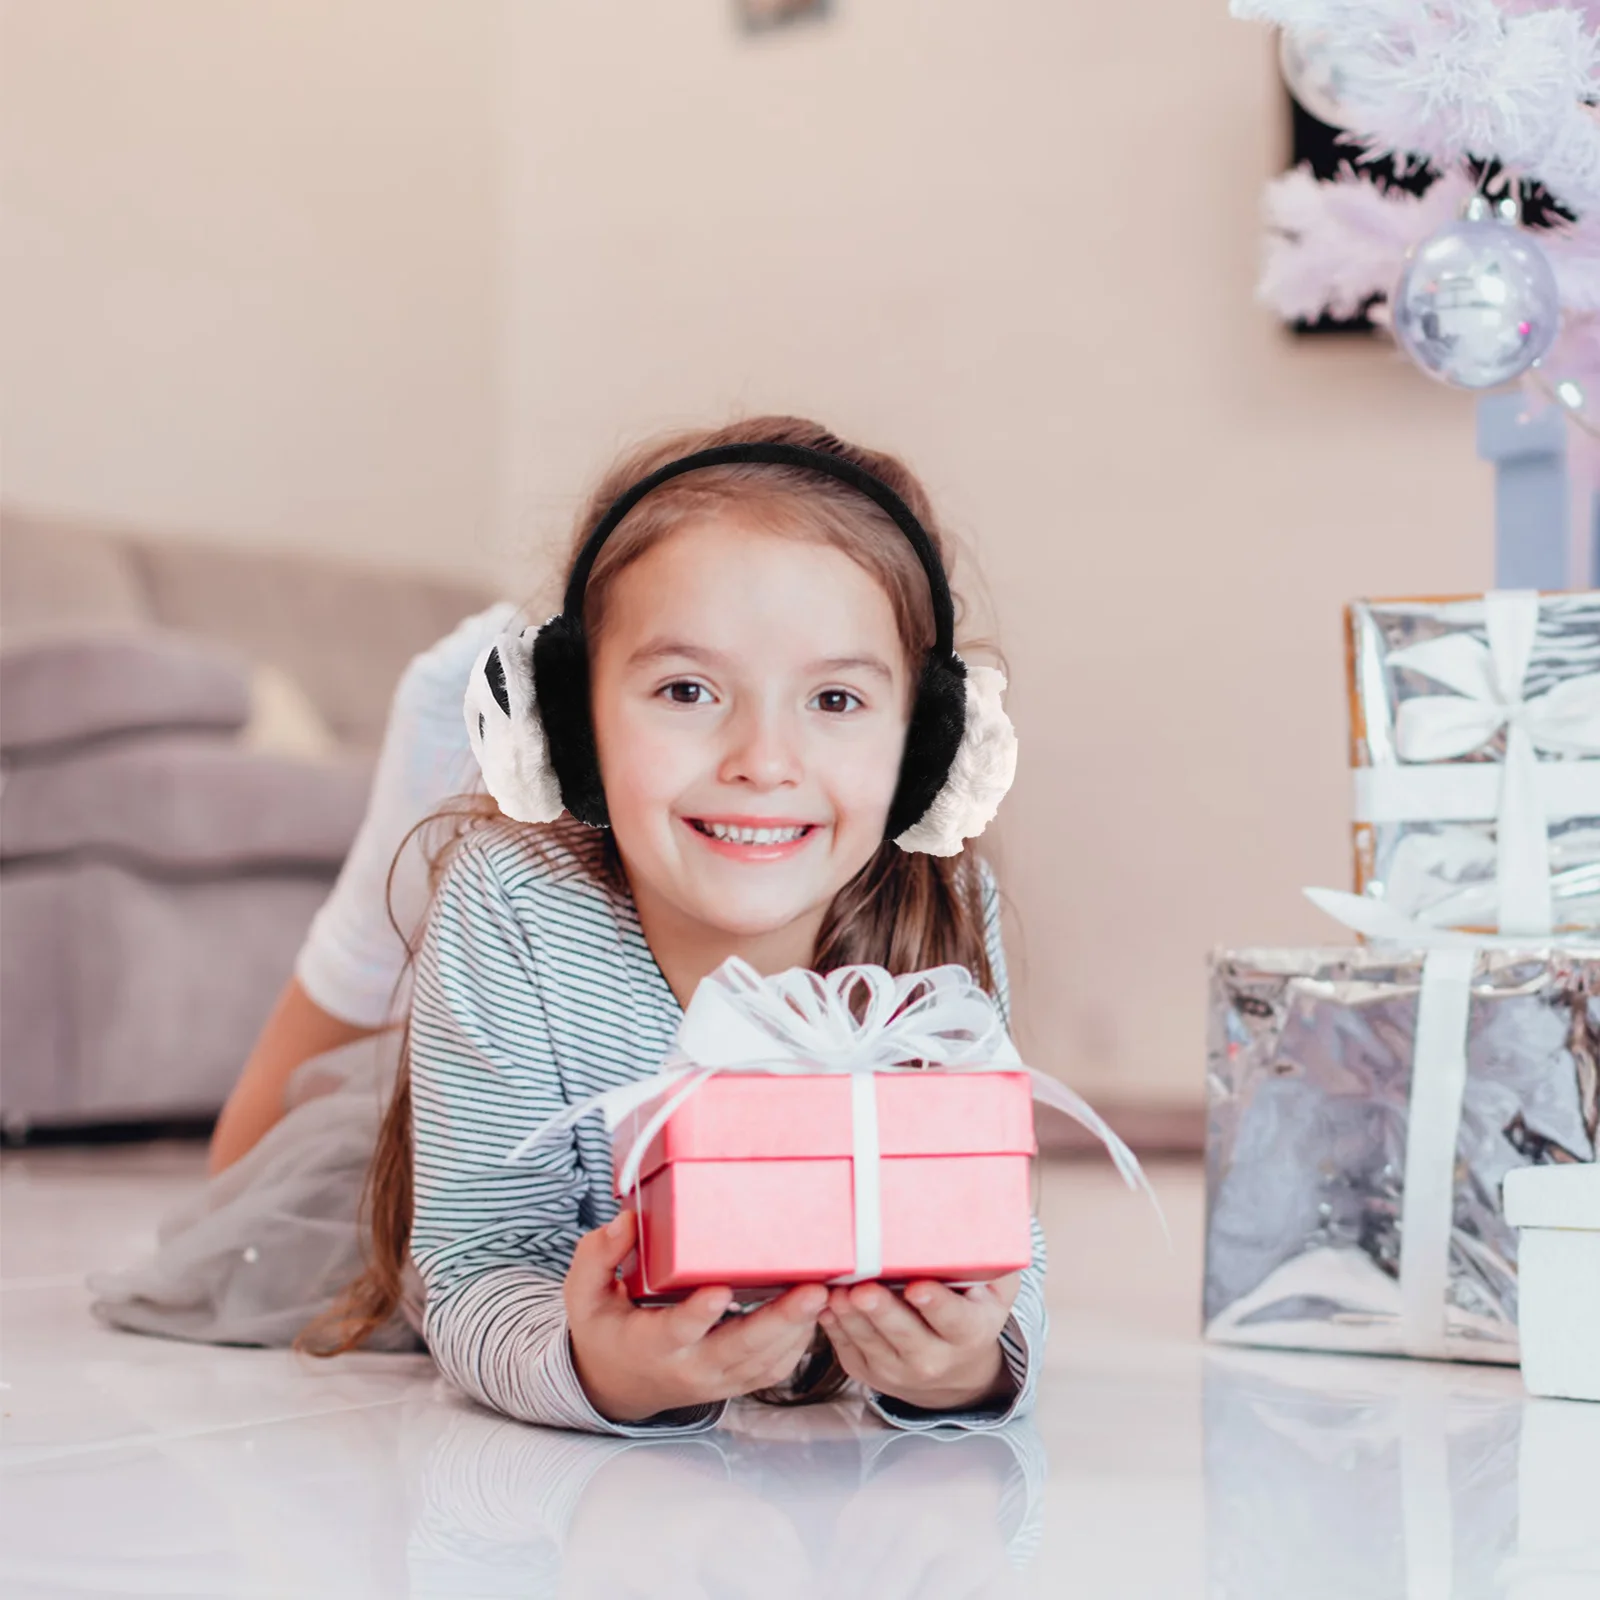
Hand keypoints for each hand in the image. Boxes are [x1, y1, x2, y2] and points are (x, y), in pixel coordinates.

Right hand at [565, 1210, 827, 1423]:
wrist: (618, 1384)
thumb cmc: (607, 1330)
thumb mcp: (584, 1295)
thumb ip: (597, 1257)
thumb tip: (626, 1220)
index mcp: (651, 1345)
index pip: (677, 1331)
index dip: (699, 1314)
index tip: (720, 1290)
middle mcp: (690, 1367)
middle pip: (739, 1349)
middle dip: (779, 1321)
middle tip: (813, 1291)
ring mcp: (718, 1379)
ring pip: (765, 1362)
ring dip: (800, 1330)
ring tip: (827, 1292)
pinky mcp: (738, 1381)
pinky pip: (775, 1368)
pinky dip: (800, 1343)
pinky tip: (818, 1311)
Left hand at [819, 1274, 1021, 1414]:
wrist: (955, 1369)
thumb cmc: (972, 1311)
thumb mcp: (995, 1290)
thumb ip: (992, 1260)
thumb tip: (993, 1213)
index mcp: (970, 1333)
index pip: (954, 1320)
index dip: (936, 1305)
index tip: (918, 1288)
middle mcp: (935, 1358)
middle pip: (905, 1335)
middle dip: (883, 1312)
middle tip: (864, 1289)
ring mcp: (898, 1370)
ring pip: (870, 1342)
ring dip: (850, 1317)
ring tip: (835, 1291)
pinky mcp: (868, 1371)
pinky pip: (847, 1348)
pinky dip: (834, 1325)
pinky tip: (823, 1302)